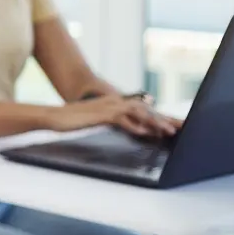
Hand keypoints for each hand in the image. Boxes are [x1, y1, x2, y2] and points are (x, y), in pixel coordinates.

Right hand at [48, 94, 177, 137]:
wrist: (52, 116)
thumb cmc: (70, 120)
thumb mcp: (95, 120)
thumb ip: (114, 121)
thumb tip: (133, 128)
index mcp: (113, 102)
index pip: (141, 108)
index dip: (158, 116)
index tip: (173, 124)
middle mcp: (114, 101)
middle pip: (145, 109)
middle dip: (164, 118)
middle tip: (181, 127)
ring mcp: (108, 107)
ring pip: (139, 112)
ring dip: (155, 122)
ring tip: (168, 132)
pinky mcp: (102, 115)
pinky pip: (124, 119)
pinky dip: (136, 126)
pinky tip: (146, 133)